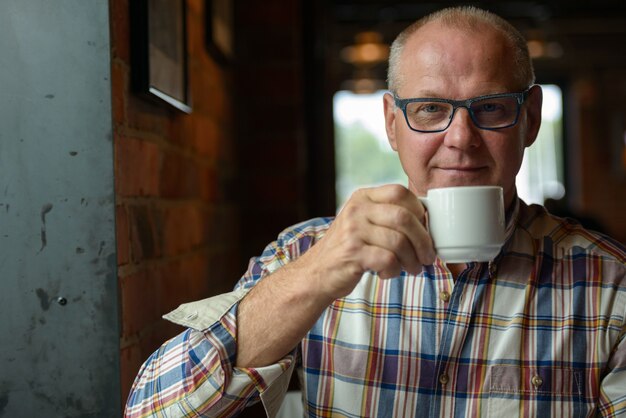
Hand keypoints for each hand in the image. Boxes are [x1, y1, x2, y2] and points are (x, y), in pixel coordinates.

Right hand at [301, 184, 435, 300]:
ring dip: (412, 260)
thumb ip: (387, 216)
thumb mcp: (362, 222)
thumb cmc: (348, 249)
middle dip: (423, 240)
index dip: (419, 210)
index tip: (425, 229)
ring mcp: (353, 231)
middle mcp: (356, 210)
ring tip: (412, 269)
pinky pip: (388, 260)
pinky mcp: (352, 253)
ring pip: (399, 241)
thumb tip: (427, 222)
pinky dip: (394, 270)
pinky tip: (388, 273)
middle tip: (428, 256)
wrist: (316, 272)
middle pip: (404, 217)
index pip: (399, 192)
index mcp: (362, 197)